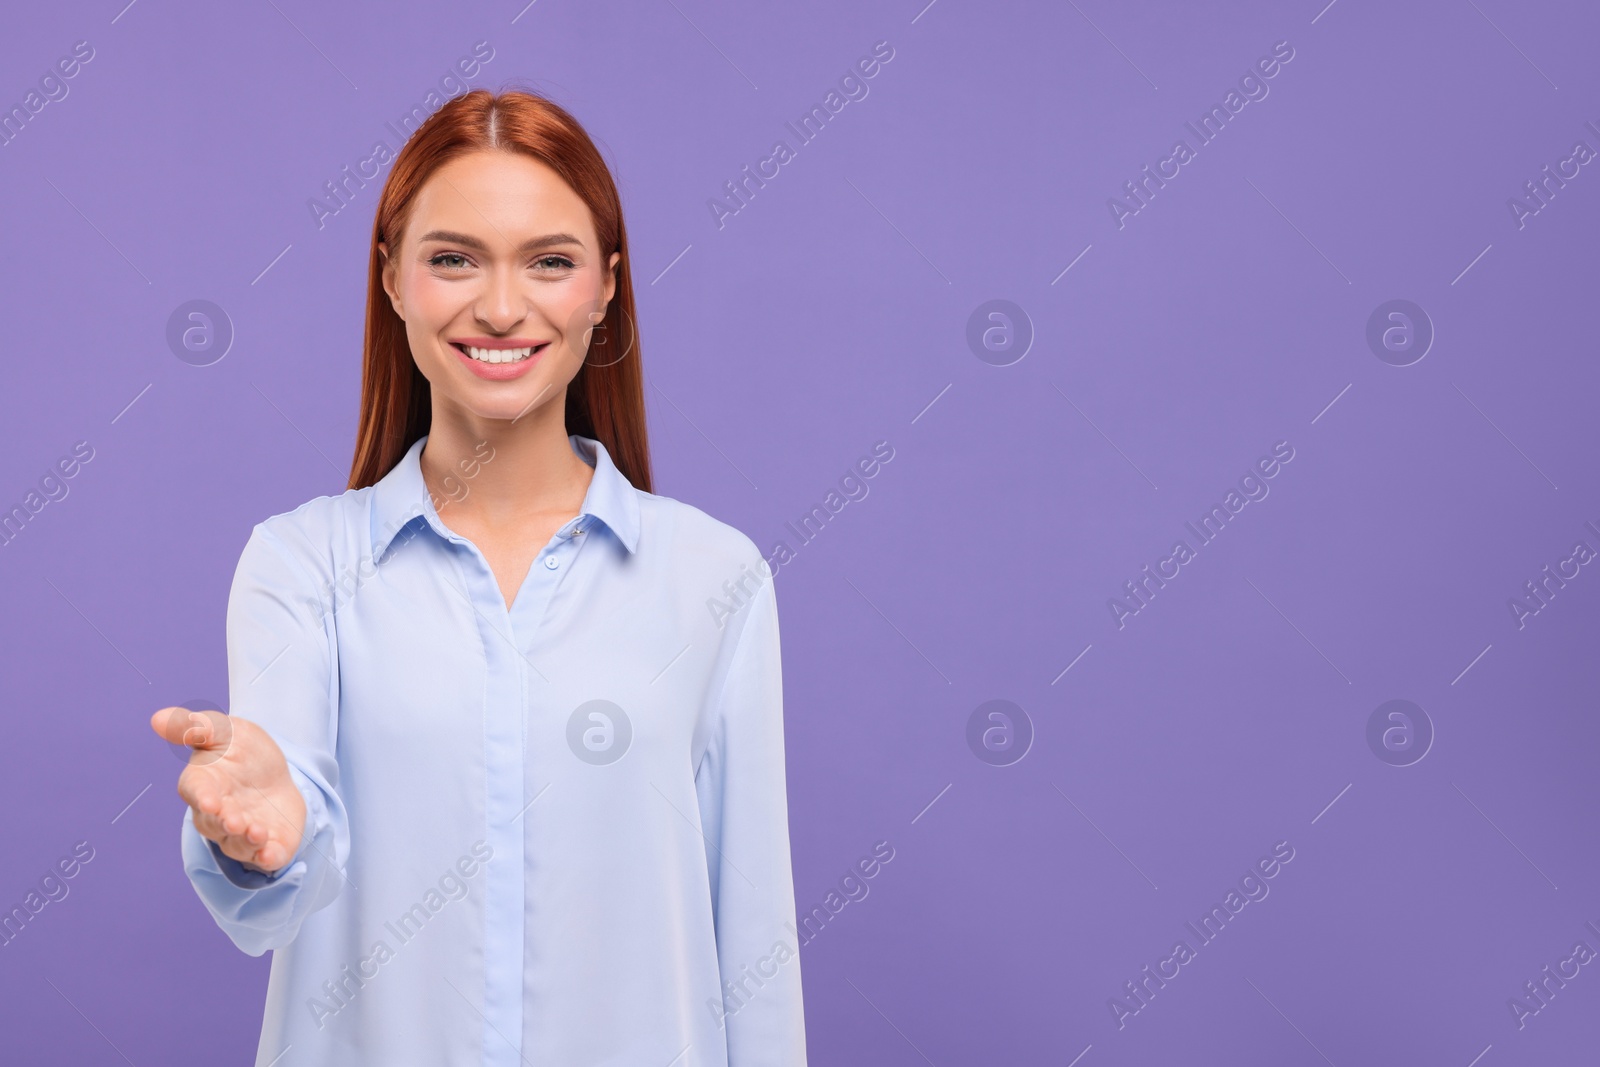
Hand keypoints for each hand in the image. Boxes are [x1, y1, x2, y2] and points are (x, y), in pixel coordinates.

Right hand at [151, 707, 306, 874]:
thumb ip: (195, 727)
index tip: (211, 800)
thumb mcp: (223, 729)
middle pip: (215, 823)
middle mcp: (216, 813)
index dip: (203, 797)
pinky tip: (272, 855)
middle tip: (236, 820)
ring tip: (258, 832)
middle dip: (226, 822)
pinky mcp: (265, 843)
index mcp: (202, 783)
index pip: (196, 792)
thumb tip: (158, 718)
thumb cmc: (240, 749)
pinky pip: (263, 857)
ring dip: (246, 841)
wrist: (274, 770)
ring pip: (237, 843)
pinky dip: (266, 858)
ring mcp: (240, 832)